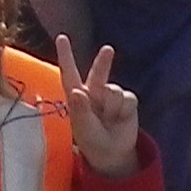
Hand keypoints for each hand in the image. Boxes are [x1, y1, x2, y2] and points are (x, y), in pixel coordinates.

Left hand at [53, 33, 140, 178]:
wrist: (113, 153)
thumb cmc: (92, 140)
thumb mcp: (84, 128)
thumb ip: (81, 110)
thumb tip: (78, 90)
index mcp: (78, 98)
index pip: (70, 73)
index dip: (66, 56)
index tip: (62, 37)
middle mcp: (94, 93)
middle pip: (99, 72)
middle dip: (104, 61)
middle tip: (108, 50)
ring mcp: (111, 96)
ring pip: (114, 90)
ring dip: (112, 107)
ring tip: (110, 120)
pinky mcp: (127, 101)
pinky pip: (127, 98)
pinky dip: (124, 110)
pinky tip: (121, 119)